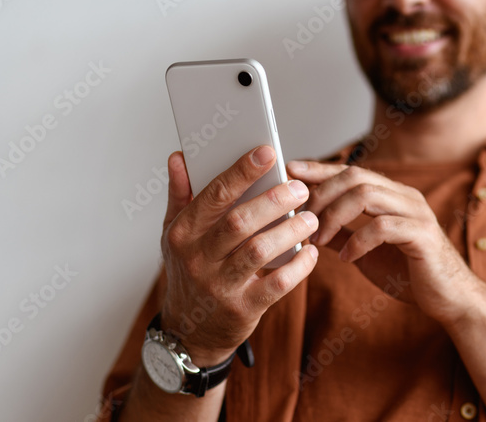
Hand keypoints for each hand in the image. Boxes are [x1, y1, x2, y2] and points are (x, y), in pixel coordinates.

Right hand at [159, 147, 319, 365]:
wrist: (188, 333)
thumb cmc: (188, 274)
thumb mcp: (175, 236)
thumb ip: (181, 196)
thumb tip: (179, 157)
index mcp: (183, 233)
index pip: (214, 194)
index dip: (242, 171)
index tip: (268, 152)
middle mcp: (197, 258)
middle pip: (240, 221)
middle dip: (274, 200)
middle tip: (300, 189)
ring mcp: (219, 286)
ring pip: (260, 250)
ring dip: (290, 231)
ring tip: (310, 218)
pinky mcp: (242, 309)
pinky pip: (277, 284)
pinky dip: (299, 266)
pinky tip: (311, 253)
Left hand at [288, 161, 482, 325]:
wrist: (449, 298)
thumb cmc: (410, 274)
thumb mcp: (365, 251)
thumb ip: (342, 234)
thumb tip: (309, 225)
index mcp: (392, 196)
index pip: (351, 171)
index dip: (320, 169)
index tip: (291, 170)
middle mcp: (405, 197)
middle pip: (355, 176)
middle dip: (322, 194)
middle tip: (303, 220)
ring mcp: (416, 213)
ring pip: (367, 195)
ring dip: (334, 216)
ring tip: (319, 240)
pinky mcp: (423, 235)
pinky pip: (382, 227)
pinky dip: (357, 241)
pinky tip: (347, 258)